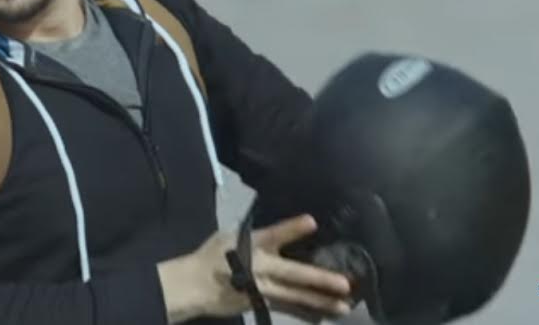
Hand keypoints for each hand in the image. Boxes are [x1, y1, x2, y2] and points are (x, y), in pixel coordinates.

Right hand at [158, 214, 352, 323]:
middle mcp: (259, 267)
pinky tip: (323, 316)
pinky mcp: (259, 304)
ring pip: (295, 296)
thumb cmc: (211, 256)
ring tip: (344, 306)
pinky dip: (305, 312)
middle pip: (292, 273)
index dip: (292, 229)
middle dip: (319, 279)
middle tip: (345, 283)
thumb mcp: (229, 237)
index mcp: (251, 245)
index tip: (312, 222)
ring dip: (320, 302)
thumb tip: (277, 234)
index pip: (274, 235)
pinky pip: (287, 308)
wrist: (193, 286)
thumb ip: (254, 237)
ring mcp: (261, 290)